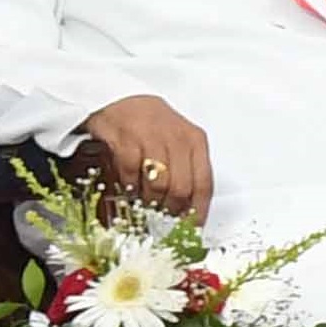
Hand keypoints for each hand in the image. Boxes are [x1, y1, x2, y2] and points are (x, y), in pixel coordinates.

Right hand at [79, 94, 215, 215]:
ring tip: (145, 201)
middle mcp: (177, 138)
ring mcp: (151, 137)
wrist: (121, 97)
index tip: (193, 229)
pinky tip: (130, 186)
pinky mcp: (126, 138)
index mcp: (195, 141)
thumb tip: (187, 210)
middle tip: (162, 217)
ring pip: (158, 185)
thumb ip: (186, 171)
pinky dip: (131, 186)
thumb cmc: (152, 124)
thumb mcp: (178, 142)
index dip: (199, 211)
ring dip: (150, 200)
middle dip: (171, 209)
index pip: (204, 183)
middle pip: (181, 188)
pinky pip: (133, 174)